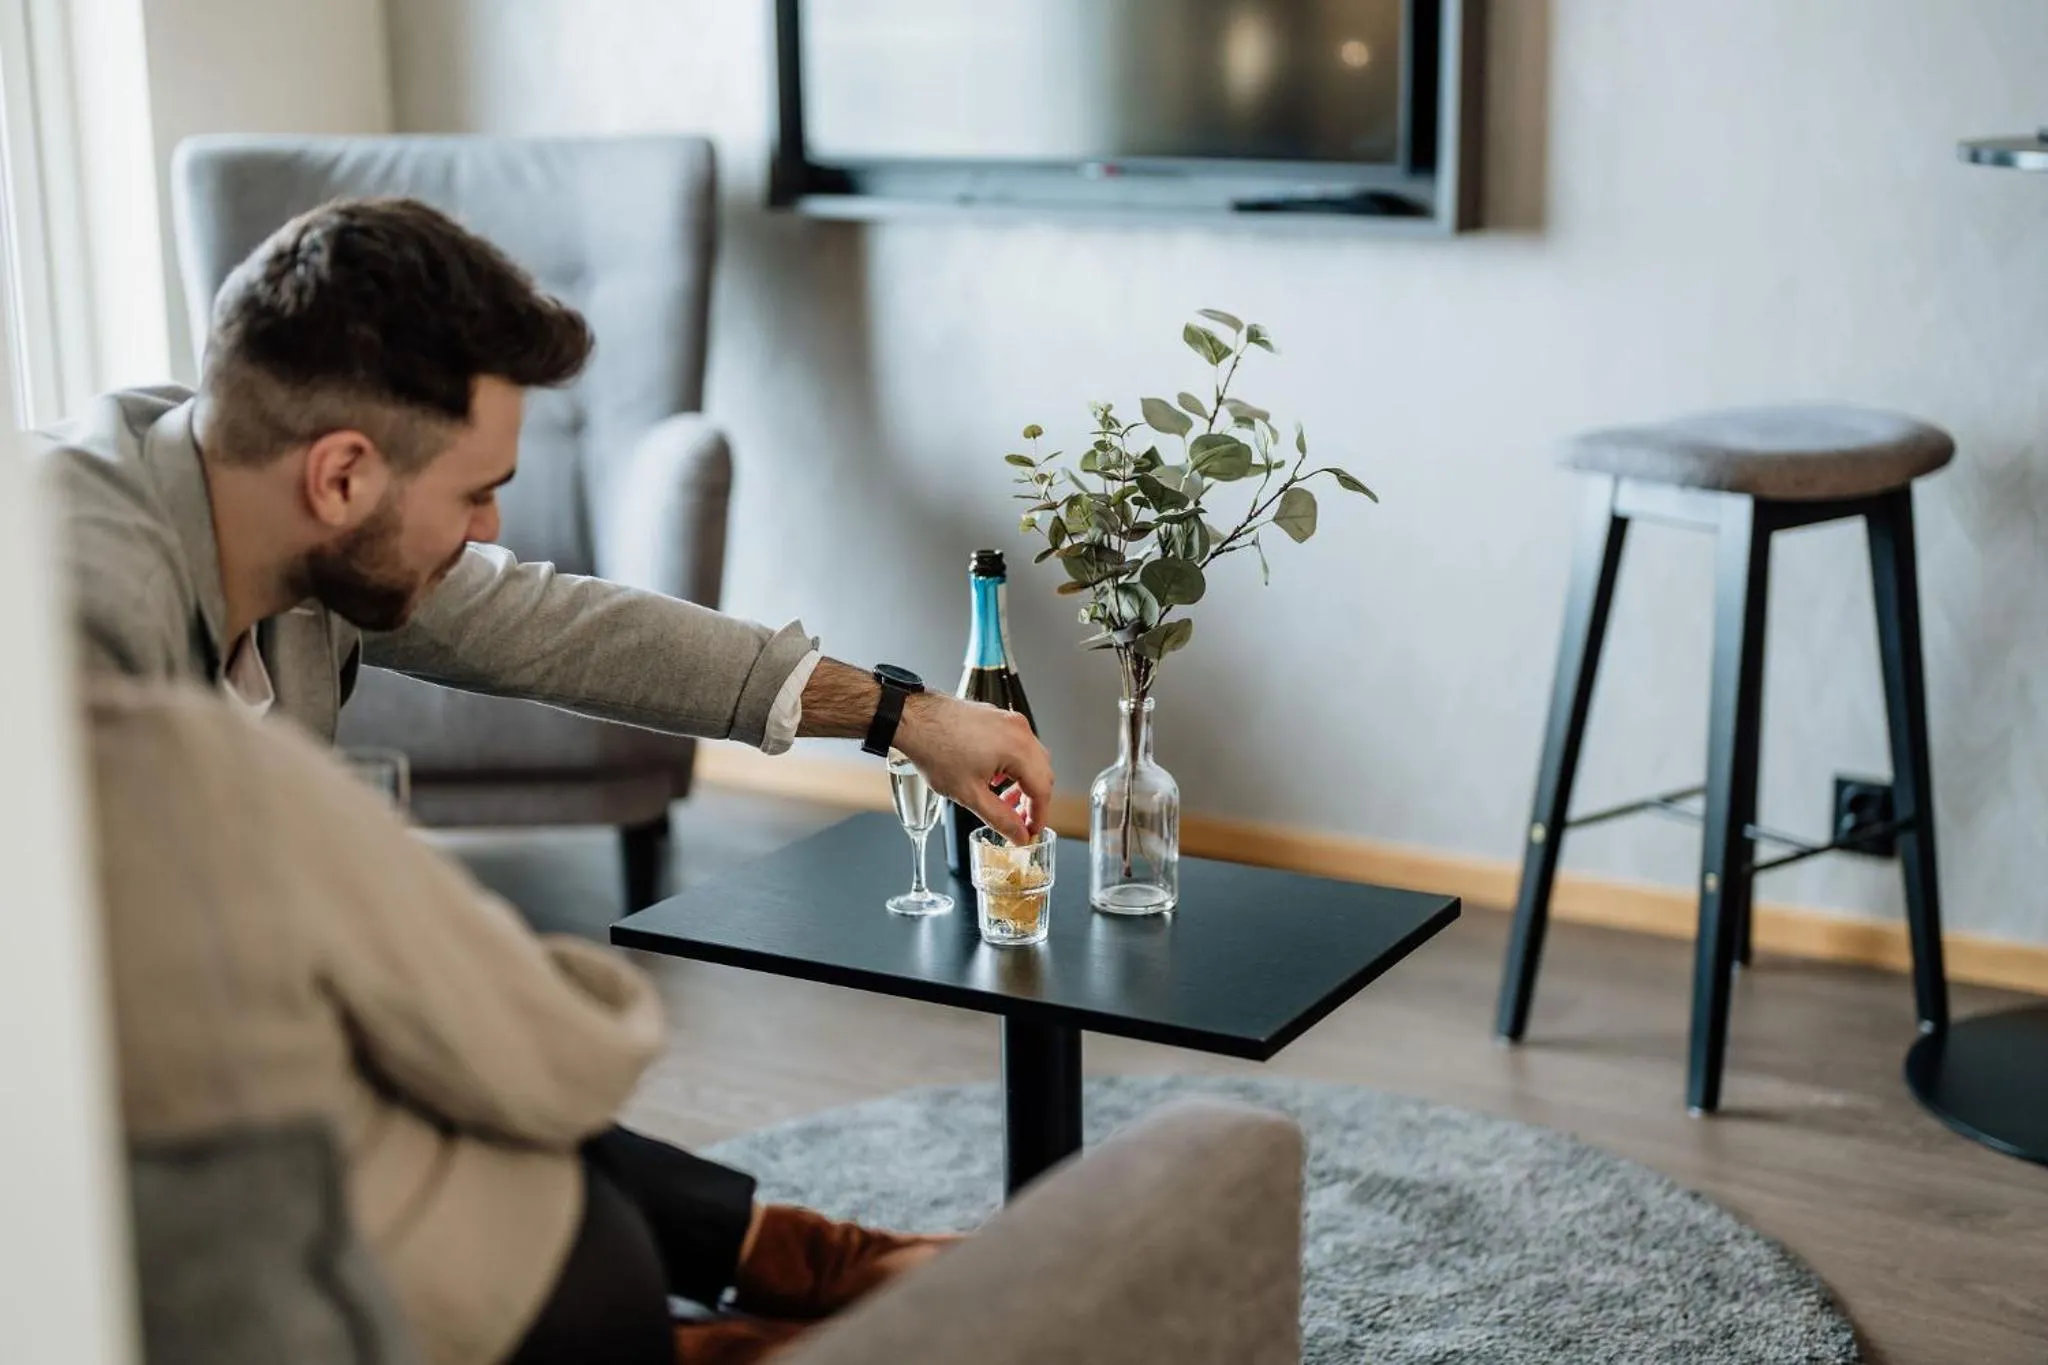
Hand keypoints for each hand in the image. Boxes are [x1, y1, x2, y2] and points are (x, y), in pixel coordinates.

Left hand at [894, 693, 1051, 842]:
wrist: (912, 720)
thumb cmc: (935, 749)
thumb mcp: (969, 795)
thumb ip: (1000, 819)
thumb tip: (1019, 834)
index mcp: (1018, 749)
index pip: (1042, 790)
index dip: (1039, 815)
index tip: (1032, 831)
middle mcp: (1018, 730)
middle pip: (1041, 772)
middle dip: (1032, 800)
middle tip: (1019, 821)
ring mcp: (1008, 721)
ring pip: (1030, 758)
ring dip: (1023, 782)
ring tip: (1004, 802)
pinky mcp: (996, 717)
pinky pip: (1017, 744)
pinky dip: (1013, 765)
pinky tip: (994, 778)